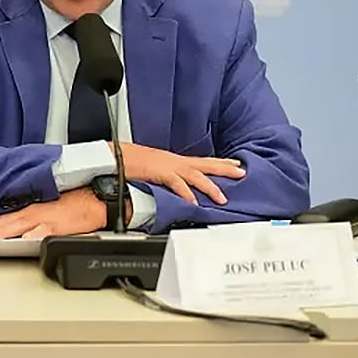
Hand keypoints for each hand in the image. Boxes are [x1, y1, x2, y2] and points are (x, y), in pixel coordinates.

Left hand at [0, 187, 110, 239]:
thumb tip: (19, 224)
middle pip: (9, 220)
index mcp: (34, 207)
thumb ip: (34, 214)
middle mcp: (37, 211)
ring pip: (22, 225)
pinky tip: (26, 239)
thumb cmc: (77, 200)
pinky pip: (47, 231)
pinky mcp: (62, 225)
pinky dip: (36, 235)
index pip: (7, 215)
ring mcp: (48, 218)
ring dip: (5, 231)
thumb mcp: (50, 204)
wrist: (98, 197)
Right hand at [115, 142, 244, 204]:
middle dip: (224, 169)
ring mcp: (168, 166)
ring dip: (210, 186)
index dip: (220, 163)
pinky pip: (175, 183)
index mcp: (174, 161)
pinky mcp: (158, 172)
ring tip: (222, 198)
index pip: (202, 161)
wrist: (115, 156)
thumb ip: (167, 177)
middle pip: (205, 164)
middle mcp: (175, 161)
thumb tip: (178, 187)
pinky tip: (193, 201)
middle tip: (242, 174)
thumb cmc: (131, 162)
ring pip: (195, 175)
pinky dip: (185, 192)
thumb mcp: (154, 169)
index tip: (236, 165)